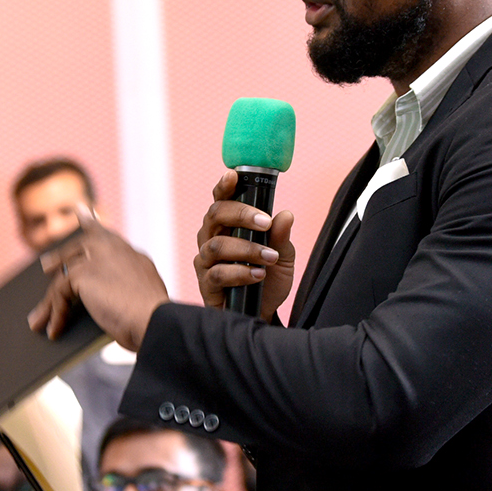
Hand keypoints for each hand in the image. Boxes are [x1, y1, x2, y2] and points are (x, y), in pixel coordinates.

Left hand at [26, 213, 168, 350]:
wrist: (155, 322)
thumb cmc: (151, 321)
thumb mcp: (139, 298)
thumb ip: (120, 288)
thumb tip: (92, 300)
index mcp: (133, 257)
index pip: (108, 236)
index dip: (92, 224)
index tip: (80, 209)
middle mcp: (115, 250)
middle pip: (80, 246)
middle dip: (60, 254)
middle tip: (44, 264)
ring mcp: (98, 257)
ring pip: (65, 275)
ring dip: (49, 301)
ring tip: (38, 316)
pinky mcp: (82, 273)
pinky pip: (59, 293)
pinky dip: (54, 314)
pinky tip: (53, 332)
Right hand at [193, 170, 295, 320]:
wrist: (263, 314)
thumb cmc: (268, 281)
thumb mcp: (283, 257)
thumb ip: (281, 236)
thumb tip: (285, 214)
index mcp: (228, 226)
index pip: (221, 200)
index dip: (224, 187)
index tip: (232, 176)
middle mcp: (212, 238)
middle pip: (214, 215)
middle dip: (240, 214)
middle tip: (265, 223)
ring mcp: (206, 261)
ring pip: (216, 245)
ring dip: (245, 248)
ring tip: (269, 257)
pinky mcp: (206, 284)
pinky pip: (216, 273)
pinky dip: (240, 272)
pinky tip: (257, 275)